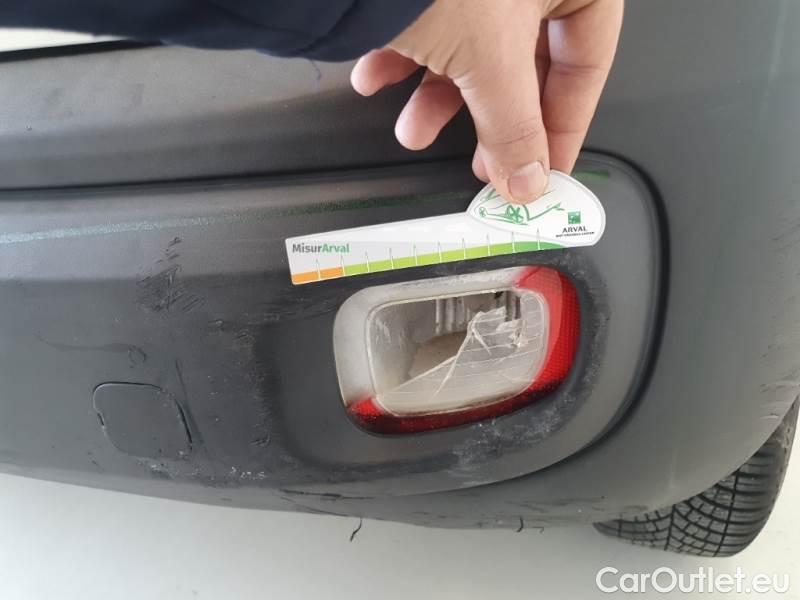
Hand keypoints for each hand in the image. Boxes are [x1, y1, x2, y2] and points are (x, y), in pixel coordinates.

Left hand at [351, 0, 622, 202]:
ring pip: (471, 43)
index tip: (544, 172)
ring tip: (410, 130)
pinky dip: (401, 53)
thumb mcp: (489, 58)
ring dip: (436, 96)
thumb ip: (514, 127)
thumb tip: (528, 180)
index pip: (587, 62)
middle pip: (524, 60)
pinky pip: (430, 18)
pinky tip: (374, 75)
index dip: (565, 127)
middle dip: (490, 118)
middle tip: (481, 164)